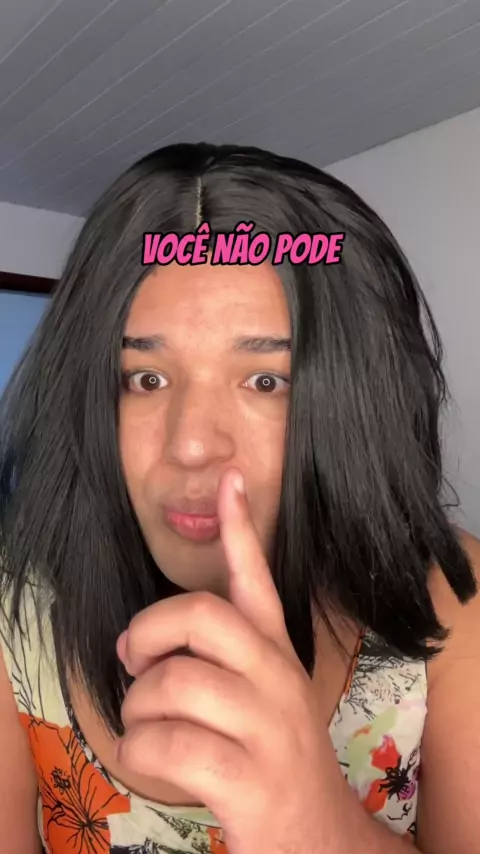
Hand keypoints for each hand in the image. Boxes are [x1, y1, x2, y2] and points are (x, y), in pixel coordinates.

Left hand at [116, 468, 334, 853]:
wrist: (318, 838)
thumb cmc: (272, 757)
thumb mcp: (259, 695)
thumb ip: (221, 656)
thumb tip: (148, 635)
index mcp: (277, 652)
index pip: (258, 578)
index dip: (240, 527)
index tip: (229, 478)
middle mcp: (277, 678)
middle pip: (200, 616)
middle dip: (147, 633)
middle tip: (133, 659)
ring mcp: (267, 727)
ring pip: (172, 683)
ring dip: (136, 708)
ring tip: (144, 726)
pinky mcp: (249, 779)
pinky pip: (167, 745)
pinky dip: (139, 751)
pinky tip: (149, 760)